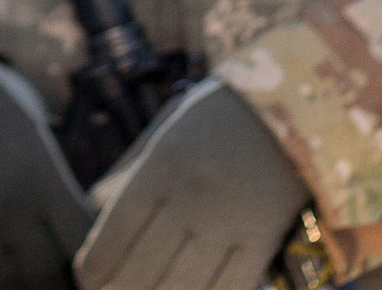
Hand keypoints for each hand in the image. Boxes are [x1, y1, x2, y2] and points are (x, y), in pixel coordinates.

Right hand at [0, 64, 94, 289]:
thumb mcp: (35, 132)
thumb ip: (55, 178)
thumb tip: (76, 222)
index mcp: (43, 175)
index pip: (83, 238)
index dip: (93, 257)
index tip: (95, 263)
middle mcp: (11, 204)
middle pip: (45, 268)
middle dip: (58, 280)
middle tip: (63, 280)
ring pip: (8, 280)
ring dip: (23, 287)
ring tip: (32, 282)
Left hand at [73, 81, 311, 289]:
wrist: (296, 110)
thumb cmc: (219, 117)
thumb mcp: (167, 129)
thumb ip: (131, 168)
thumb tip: (95, 201)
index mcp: (162, 167)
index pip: (115, 231)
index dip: (95, 266)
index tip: (85, 280)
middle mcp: (191, 199)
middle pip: (142, 267)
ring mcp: (229, 224)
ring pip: (182, 287)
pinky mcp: (262, 242)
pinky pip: (229, 287)